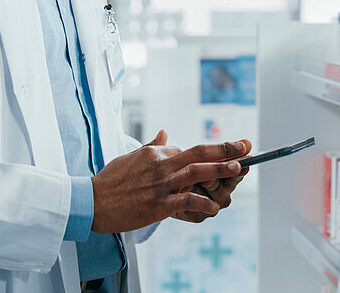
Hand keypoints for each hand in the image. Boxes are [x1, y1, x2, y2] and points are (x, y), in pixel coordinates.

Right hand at [90, 130, 246, 233]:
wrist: (93, 201)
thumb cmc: (111, 180)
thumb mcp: (131, 156)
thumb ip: (152, 145)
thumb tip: (165, 131)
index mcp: (156, 152)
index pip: (188, 150)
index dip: (211, 152)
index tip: (229, 150)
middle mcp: (161, 165)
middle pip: (198, 152)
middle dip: (224, 149)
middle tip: (245, 146)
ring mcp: (161, 185)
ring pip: (196, 172)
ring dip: (219, 169)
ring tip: (239, 167)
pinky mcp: (158, 205)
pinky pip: (186, 202)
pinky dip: (203, 203)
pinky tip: (215, 207)